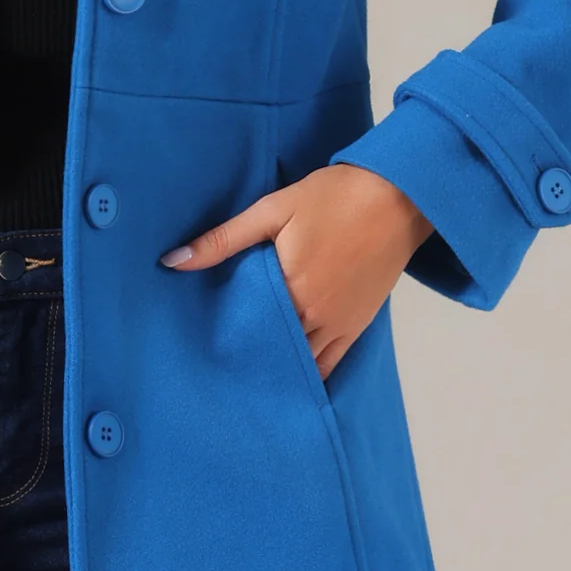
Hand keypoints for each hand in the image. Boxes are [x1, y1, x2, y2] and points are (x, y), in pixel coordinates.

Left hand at [158, 164, 435, 381]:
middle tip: (216, 360)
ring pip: (300, 364)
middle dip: (246, 354)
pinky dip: (308, 372)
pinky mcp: (357, 326)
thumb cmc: (334, 198)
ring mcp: (339, 327)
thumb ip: (224, 239)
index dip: (222, 335)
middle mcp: (315, 319)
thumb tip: (171, 262)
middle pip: (271, 350)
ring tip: (246, 370)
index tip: (198, 340)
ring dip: (276, 365)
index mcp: (290, 291)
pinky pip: (329, 364)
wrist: (399, 197)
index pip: (245, 329)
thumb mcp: (273, 210)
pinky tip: (287, 373)